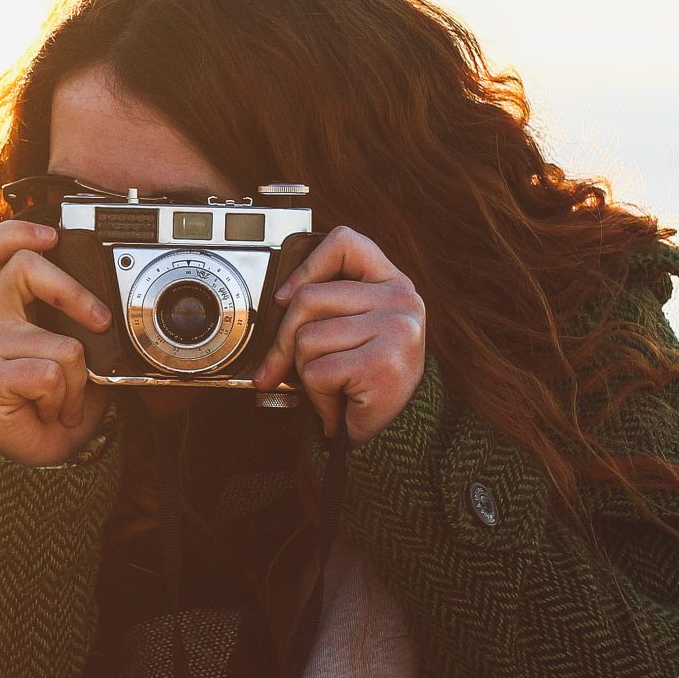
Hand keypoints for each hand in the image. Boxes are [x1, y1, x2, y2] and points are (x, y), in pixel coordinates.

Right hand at [0, 218, 116, 466]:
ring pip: (63, 343)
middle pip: (25, 267)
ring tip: (63, 398)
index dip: (15, 233)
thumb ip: (73, 320)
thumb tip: (104, 310)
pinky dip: (65, 399)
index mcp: (6, 306)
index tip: (51, 237)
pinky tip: (50, 410)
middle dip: (74, 292)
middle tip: (98, 322)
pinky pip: (52, 374)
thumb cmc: (53, 400)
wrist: (37, 455)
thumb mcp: (69, 351)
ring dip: (77, 380)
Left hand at [251, 226, 425, 441]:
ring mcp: (396, 330)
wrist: (399, 434)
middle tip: (283, 369)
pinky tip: (339, 404)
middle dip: (285, 341)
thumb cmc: (369, 381)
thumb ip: (330, 305)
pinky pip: (316, 372)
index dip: (307, 266)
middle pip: (308, 299)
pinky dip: (316, 397)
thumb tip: (276, 303)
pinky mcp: (382, 364)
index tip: (284, 297)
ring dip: (305, 374)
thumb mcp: (356, 330)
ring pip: (307, 338)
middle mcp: (402, 300)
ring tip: (332, 387)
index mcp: (394, 284)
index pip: (346, 243)